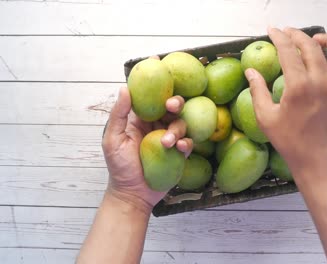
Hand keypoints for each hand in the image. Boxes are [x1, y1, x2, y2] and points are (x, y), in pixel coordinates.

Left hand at [102, 84, 192, 213]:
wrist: (133, 194)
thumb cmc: (119, 167)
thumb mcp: (112, 139)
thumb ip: (119, 114)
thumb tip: (125, 88)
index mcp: (141, 119)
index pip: (150, 95)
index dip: (156, 79)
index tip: (159, 60)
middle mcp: (157, 125)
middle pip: (172, 106)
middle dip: (175, 101)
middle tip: (172, 105)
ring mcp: (169, 138)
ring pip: (182, 123)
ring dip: (177, 129)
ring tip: (167, 143)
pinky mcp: (179, 154)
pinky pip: (188, 143)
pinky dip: (186, 143)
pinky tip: (179, 149)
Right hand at [245, 28, 326, 179]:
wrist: (319, 162)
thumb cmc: (290, 142)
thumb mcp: (266, 118)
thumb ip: (257, 91)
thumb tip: (250, 72)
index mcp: (299, 85)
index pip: (288, 50)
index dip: (279, 37)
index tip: (272, 30)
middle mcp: (322, 81)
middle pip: (312, 46)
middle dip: (298, 35)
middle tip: (287, 33)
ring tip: (317, 41)